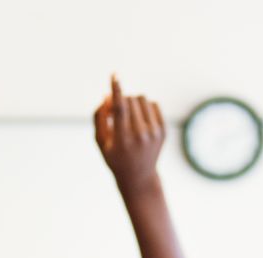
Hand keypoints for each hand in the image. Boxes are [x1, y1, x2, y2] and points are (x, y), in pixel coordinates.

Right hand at [94, 76, 165, 195]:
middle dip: (120, 100)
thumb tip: (107, 95)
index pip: (120, 109)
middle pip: (130, 100)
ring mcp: (154, 133)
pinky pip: (153, 104)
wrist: (139, 176)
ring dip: (132, 101)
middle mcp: (141, 136)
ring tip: (127, 115)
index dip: (116, 90)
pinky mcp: (163, 130)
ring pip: (142, 98)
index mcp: (123, 140)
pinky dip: (144, 107)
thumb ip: (99, 118)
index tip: (115, 75)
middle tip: (114, 112)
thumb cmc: (114, 157)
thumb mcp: (100, 141)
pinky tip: (139, 119)